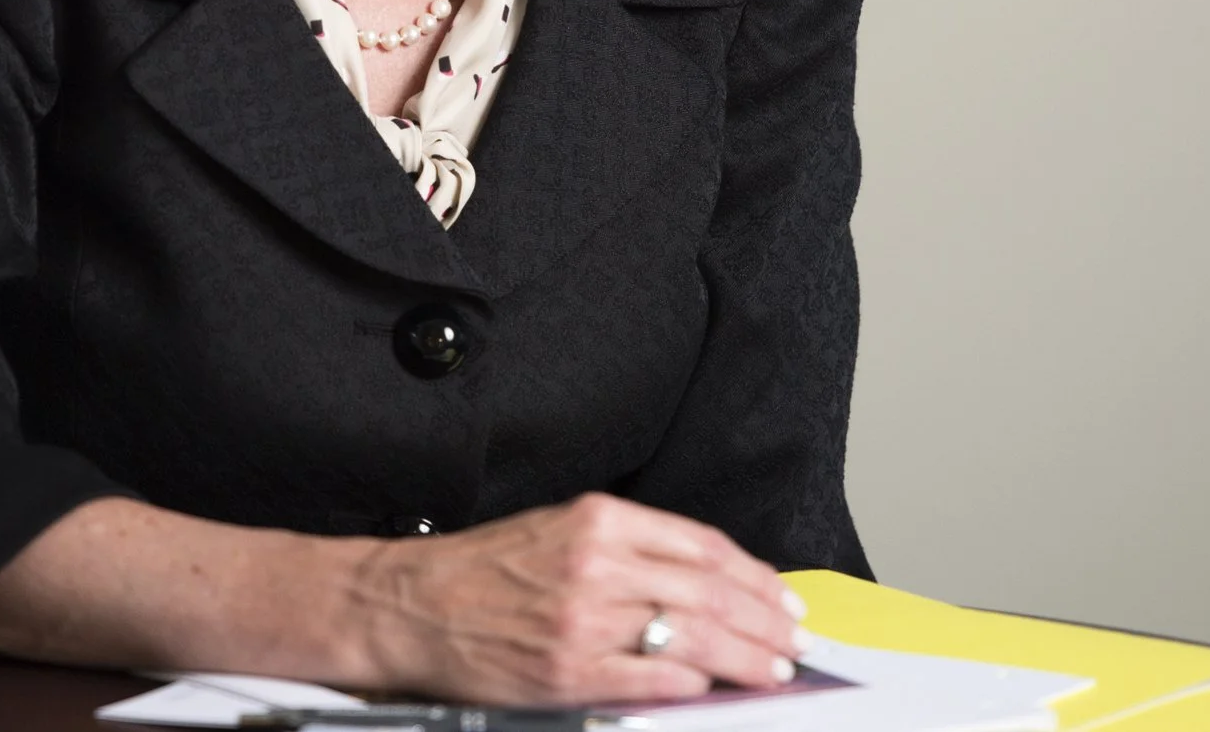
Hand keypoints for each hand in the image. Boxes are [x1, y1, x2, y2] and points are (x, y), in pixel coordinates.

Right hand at [343, 493, 805, 704]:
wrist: (413, 605)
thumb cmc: (486, 568)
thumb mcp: (559, 528)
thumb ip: (630, 546)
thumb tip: (708, 578)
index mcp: (598, 519)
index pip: (702, 545)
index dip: (754, 575)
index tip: (783, 597)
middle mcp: (597, 564)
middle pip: (709, 591)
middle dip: (764, 619)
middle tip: (795, 639)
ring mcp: (584, 620)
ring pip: (692, 636)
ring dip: (744, 656)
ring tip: (774, 668)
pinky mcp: (569, 671)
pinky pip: (651, 679)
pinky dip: (692, 685)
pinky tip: (715, 689)